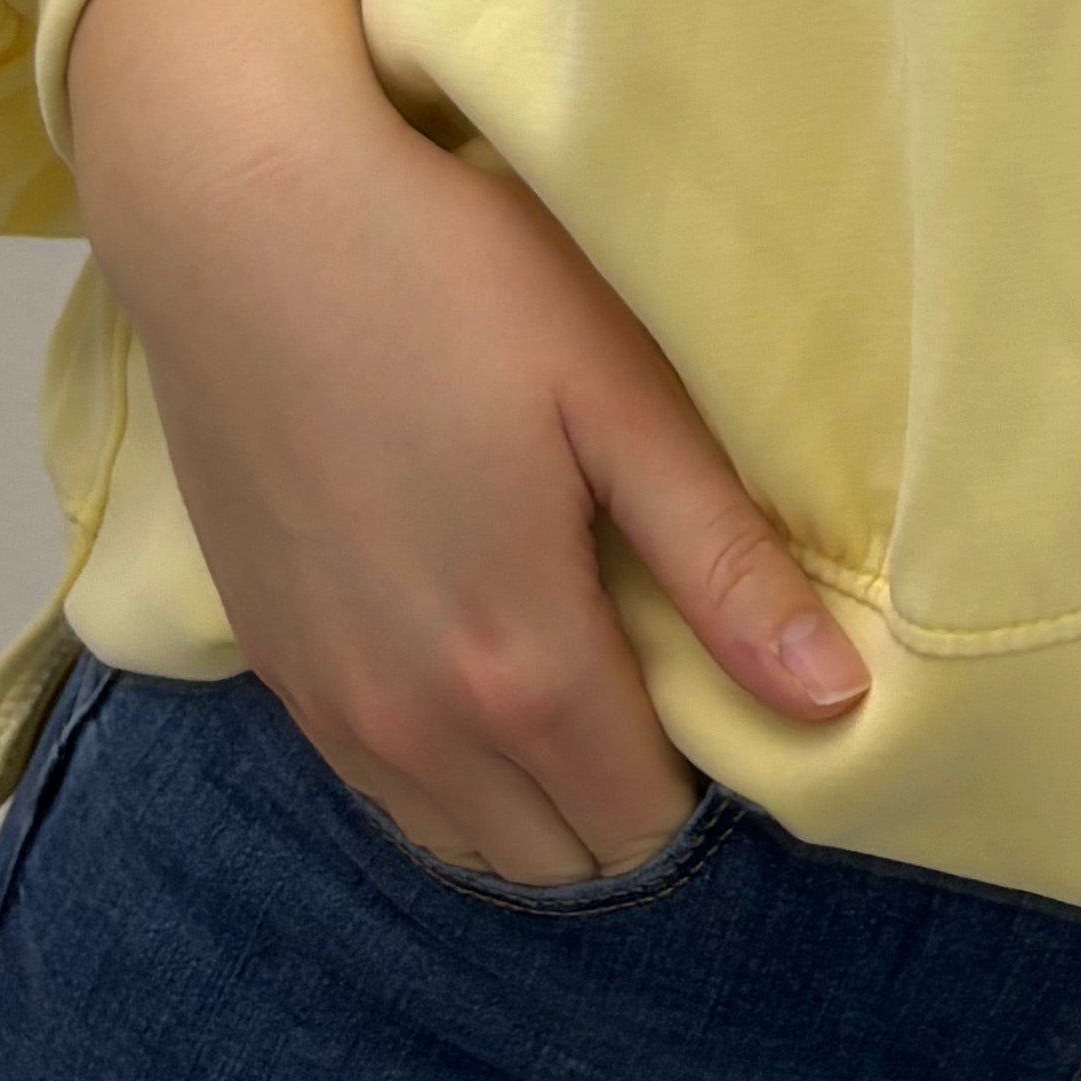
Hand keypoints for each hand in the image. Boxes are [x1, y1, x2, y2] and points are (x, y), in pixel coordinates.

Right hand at [60, 0, 866, 881]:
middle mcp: (413, 726)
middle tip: (660, 675)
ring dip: (532, 800)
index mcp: (521, 667)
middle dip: (623, 803)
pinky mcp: (267, 668)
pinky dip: (446, 772)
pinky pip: (380, 791)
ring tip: (578, 675)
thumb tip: (837, 703)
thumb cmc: (455, 281)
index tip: (728, 689)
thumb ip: (723, 565)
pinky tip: (474, 664)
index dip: (704, 776)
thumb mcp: (620, 398)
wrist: (243, 222)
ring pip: (463, 843)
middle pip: (555, 858)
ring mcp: (326, 708)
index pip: (641, 824)